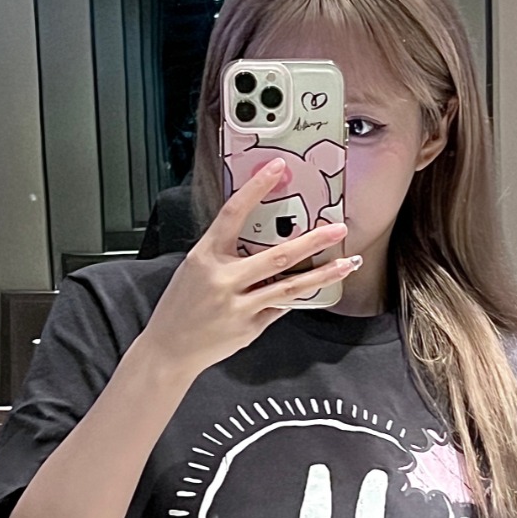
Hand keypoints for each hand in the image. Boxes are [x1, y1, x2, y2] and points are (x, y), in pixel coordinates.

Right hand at [138, 157, 356, 382]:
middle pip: (276, 256)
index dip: (255, 188)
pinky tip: (315, 287)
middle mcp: (223, 280)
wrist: (168, 349)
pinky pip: (280, 307)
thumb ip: (225, 253)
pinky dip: (296, 296)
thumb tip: (265, 236)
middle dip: (312, 241)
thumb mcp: (195, 269)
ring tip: (347, 263)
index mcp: (206, 257)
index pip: (233, 214)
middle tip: (338, 228)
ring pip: (290, 287)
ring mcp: (239, 306)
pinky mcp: (250, 327)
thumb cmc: (182, 304)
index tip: (277, 168)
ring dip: (322, 274)